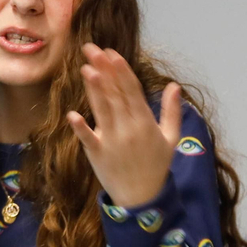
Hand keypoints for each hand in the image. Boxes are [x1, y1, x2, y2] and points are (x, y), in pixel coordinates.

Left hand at [66, 43, 181, 208]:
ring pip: (102, 110)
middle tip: (91, 48)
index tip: (111, 52)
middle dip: (104, 70)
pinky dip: (80, 128)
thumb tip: (174, 86)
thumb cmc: (157, 165)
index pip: (132, 91)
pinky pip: (88, 139)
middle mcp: (129, 129)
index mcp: (146, 123)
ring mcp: (113, 142)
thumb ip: (172, 111)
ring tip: (86, 68)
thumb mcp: (171, 138)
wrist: (143, 198)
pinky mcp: (98, 155)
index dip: (121, 70)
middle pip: (115, 95)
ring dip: (94, 89)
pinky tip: (72, 114)